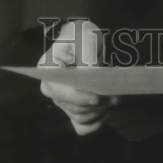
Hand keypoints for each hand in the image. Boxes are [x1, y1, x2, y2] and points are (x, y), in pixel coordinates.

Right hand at [38, 19, 118, 135]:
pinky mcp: (72, 110)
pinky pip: (83, 126)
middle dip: (96, 104)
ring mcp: (61, 101)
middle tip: (115, 96)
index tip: (97, 96)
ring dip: (100, 112)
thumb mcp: (85, 38)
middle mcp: (50, 89)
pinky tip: (106, 111)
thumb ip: (87, 56)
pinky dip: (96, 122)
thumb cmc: (82, 36)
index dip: (79, 97)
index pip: (61, 91)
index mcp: (47, 70)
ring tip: (114, 99)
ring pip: (81, 117)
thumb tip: (90, 75)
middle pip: (73, 107)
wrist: (85, 43)